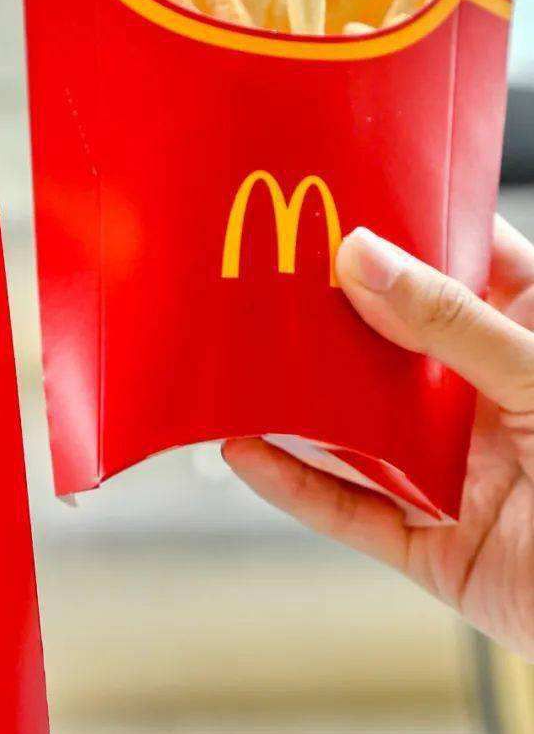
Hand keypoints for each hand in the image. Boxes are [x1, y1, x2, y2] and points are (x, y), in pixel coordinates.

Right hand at [224, 215, 533, 660]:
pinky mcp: (431, 543)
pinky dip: (294, 484)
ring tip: (230, 354)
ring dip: (295, 396)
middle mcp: (483, 395)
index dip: (402, 224)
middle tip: (255, 267)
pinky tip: (248, 448)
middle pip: (388, 340)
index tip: (333, 190)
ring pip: (355, 424)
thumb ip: (453, 323)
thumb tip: (366, 260)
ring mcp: (453, 469)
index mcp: (527, 336)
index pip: (461, 260)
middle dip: (324, 308)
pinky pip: (349, 509)